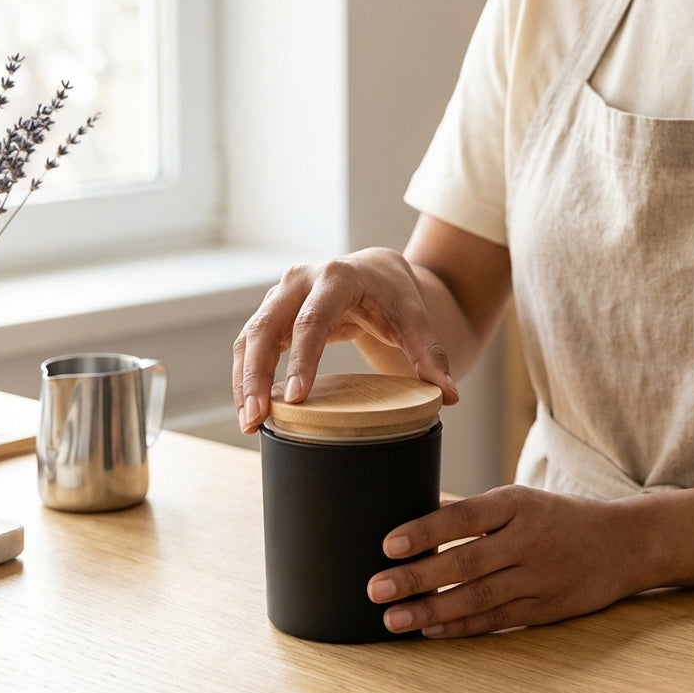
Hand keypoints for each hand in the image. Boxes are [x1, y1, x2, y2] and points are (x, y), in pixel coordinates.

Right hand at [232, 248, 457, 433]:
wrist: (377, 270)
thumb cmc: (395, 294)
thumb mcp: (416, 319)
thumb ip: (430, 355)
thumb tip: (449, 396)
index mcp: (337, 278)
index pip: (313, 319)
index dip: (302, 359)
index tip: (295, 398)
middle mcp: (301, 281)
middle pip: (266, 327)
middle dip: (256, 373)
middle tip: (256, 417)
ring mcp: (282, 295)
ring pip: (250, 336)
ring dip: (244, 379)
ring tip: (249, 423)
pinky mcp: (273, 312)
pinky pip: (250, 343)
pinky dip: (246, 375)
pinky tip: (252, 408)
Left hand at [366, 486, 636, 637]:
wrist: (623, 543)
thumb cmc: (559, 517)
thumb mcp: (521, 500)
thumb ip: (474, 510)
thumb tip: (418, 510)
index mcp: (519, 503)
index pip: (464, 515)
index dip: (425, 530)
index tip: (388, 544)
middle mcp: (529, 539)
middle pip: (466, 561)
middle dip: (417, 577)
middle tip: (376, 588)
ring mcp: (539, 577)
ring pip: (477, 597)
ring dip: (431, 610)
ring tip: (393, 618)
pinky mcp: (545, 608)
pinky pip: (496, 620)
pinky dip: (461, 626)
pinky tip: (430, 629)